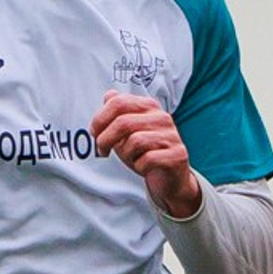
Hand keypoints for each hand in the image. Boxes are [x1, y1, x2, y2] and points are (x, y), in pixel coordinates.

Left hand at [91, 91, 201, 218]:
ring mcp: (171, 135)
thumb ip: (118, 112)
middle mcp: (162, 117)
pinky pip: (147, 159)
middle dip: (105, 139)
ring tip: (131, 158)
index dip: (99, 119)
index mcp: (149, 106)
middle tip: (102, 150)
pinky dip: (139, 166)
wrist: (169, 177)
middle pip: (123, 122)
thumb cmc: (145, 152)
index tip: (95, 133)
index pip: (118, 102)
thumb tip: (108, 96)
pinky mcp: (177, 154)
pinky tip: (144, 167)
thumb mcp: (127, 131)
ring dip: (126, 155)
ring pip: (135, 141)